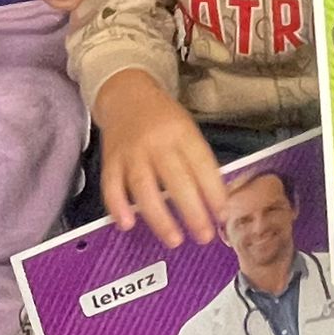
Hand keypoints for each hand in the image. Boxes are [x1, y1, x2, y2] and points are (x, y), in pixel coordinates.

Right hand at [94, 69, 226, 247]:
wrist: (126, 94)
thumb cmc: (163, 118)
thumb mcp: (187, 130)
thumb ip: (199, 162)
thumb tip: (217, 202)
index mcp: (181, 132)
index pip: (201, 164)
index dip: (214, 191)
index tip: (223, 216)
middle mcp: (156, 142)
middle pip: (175, 179)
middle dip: (192, 211)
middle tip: (204, 236)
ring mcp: (131, 151)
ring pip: (144, 186)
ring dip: (159, 216)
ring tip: (174, 239)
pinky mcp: (110, 160)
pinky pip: (111, 185)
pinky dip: (117, 206)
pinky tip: (127, 224)